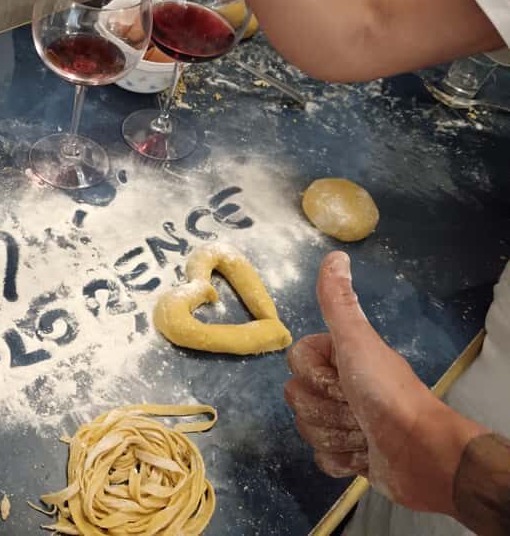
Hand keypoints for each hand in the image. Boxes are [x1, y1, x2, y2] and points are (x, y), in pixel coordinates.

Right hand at [285, 252, 485, 514]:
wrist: (420, 451)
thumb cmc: (386, 393)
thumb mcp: (358, 342)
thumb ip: (338, 302)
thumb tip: (336, 256)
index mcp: (339, 358)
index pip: (295, 363)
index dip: (314, 375)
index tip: (341, 378)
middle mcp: (339, 386)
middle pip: (297, 397)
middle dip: (325, 409)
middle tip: (355, 408)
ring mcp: (342, 421)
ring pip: (306, 427)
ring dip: (335, 434)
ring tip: (364, 433)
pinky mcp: (347, 455)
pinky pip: (321, 457)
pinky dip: (341, 459)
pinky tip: (362, 455)